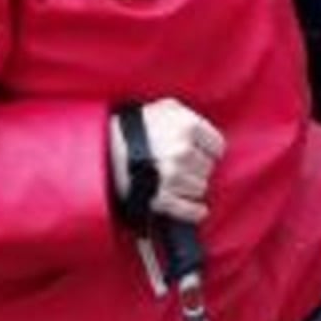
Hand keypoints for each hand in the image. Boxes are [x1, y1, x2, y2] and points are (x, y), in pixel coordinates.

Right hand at [110, 98, 224, 224]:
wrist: (104, 150)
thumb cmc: (136, 126)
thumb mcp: (165, 108)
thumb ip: (189, 116)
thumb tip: (206, 133)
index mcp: (188, 126)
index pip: (216, 146)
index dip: (209, 151)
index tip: (203, 154)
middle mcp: (183, 151)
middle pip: (208, 168)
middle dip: (198, 168)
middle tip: (184, 166)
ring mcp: (172, 176)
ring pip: (199, 188)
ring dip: (192, 187)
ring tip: (179, 181)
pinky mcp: (160, 198)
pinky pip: (187, 209)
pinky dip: (194, 212)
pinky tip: (199, 211)